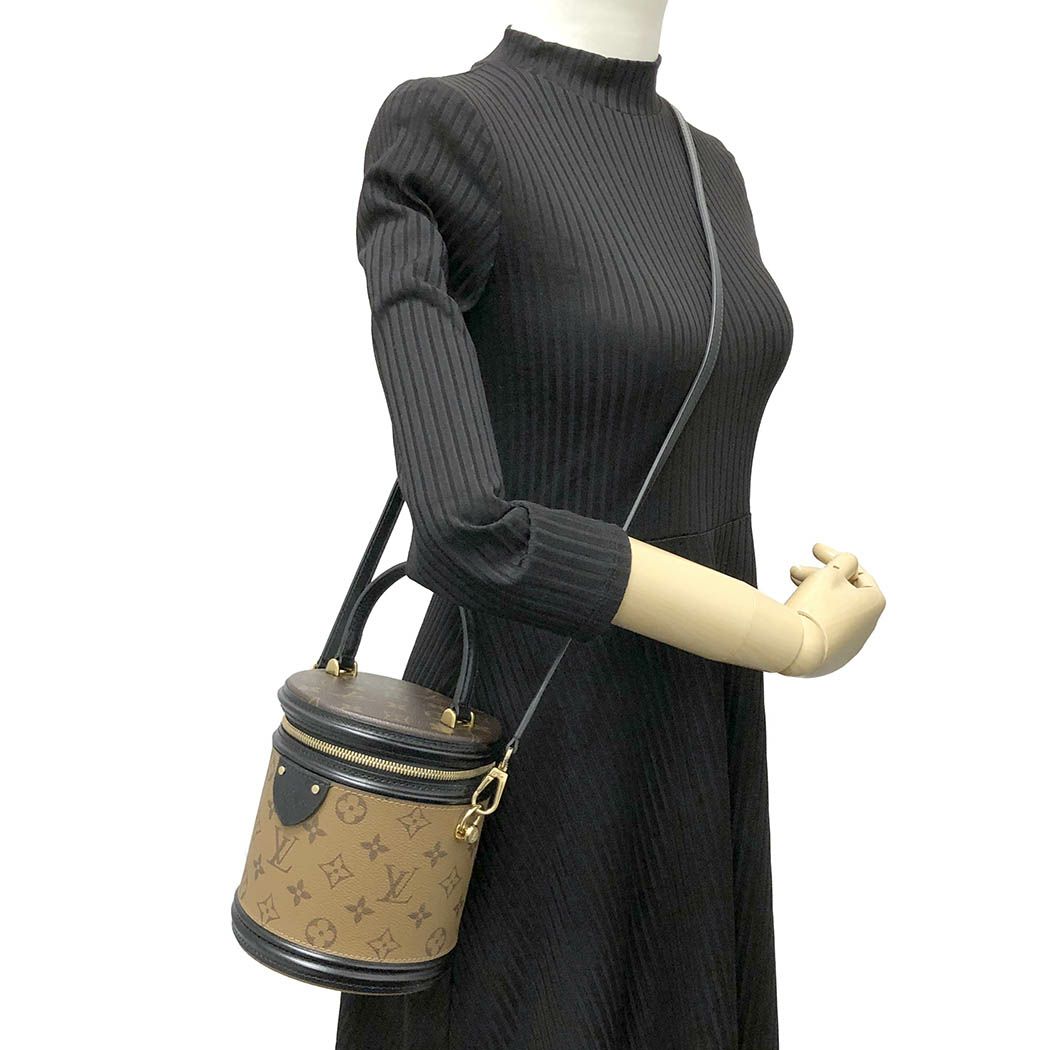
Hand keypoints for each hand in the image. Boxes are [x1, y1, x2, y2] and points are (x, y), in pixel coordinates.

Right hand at [779, 543, 885, 676]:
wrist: (796, 648)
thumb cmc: (815, 608)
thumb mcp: (830, 573)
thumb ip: (843, 561)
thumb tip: (849, 562)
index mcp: (874, 603)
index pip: (858, 573)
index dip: (835, 558)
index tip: (814, 550)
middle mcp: (867, 626)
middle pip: (843, 592)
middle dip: (819, 577)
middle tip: (795, 570)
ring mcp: (849, 645)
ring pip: (832, 611)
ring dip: (814, 595)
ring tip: (791, 587)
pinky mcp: (830, 659)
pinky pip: (823, 631)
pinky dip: (812, 617)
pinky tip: (796, 610)